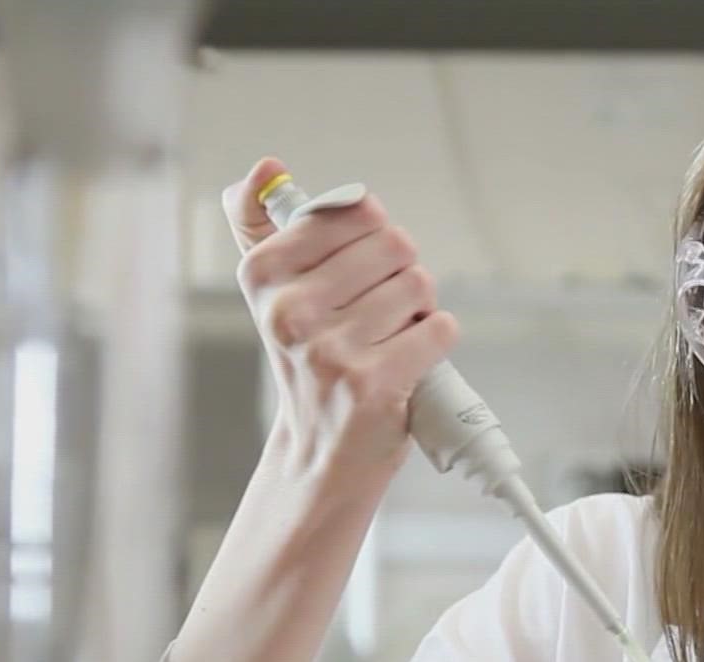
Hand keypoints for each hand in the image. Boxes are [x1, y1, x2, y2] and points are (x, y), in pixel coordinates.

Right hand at [223, 156, 459, 485]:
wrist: (319, 453)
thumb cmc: (310, 363)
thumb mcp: (276, 291)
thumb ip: (264, 224)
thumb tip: (265, 166)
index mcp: (264, 273)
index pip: (356, 213)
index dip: (374, 241)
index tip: (357, 274)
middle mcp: (289, 309)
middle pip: (394, 245)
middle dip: (402, 274)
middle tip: (381, 312)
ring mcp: (330, 349)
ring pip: (419, 285)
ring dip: (419, 311)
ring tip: (391, 339)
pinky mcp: (372, 383)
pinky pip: (439, 328)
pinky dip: (437, 340)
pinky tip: (411, 359)